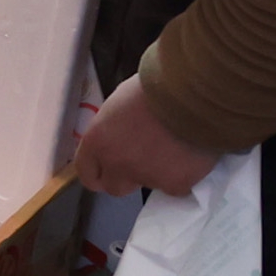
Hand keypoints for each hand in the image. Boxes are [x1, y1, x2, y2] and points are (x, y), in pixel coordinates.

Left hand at [74, 75, 220, 198]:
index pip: (85, 171)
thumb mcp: (119, 104)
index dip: (96, 172)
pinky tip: (189, 156)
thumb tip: (118, 135)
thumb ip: (113, 128)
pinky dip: (181, 175)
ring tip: (171, 151)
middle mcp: (117, 164)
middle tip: (141, 162)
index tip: (105, 171)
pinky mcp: (175, 185)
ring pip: (147, 184)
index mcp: (98, 142)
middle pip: (113, 186)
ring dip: (155, 173)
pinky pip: (175, 186)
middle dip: (124, 179)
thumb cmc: (151, 89)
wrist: (189, 98)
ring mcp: (146, 178)